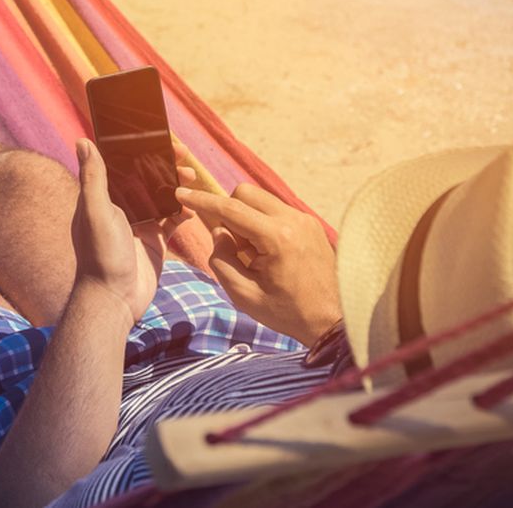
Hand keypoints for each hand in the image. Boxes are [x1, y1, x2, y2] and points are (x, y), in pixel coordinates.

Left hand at [71, 139, 188, 321]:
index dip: (141, 150)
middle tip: (185, 159)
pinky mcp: (153, 241)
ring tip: (192, 179)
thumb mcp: (96, 212)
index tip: (161, 140)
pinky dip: (183, 213)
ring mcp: (138, 224)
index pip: (122, 165)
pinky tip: (194, 209)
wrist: (114, 300)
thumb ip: (93, 178)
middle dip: (165, 167)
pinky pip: (172, 221)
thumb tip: (82, 140)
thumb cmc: (100, 257)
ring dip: (177, 187)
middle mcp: (119, 208)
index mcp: (102, 197)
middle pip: (145, 179)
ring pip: (161, 197)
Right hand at [175, 183, 340, 345]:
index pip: (231, 209)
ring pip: (261, 199)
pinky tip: (267, 253)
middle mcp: (294, 220)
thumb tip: (219, 232)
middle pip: (245, 193)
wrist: (332, 320)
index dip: (202, 200)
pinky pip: (275, 210)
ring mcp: (305, 219)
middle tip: (234, 247)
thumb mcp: (243, 294)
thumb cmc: (288, 312)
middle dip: (229, 212)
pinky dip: (262, 223)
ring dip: (246, 218)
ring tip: (253, 254)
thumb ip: (222, 259)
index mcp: (277, 237)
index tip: (180, 192)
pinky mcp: (310, 224)